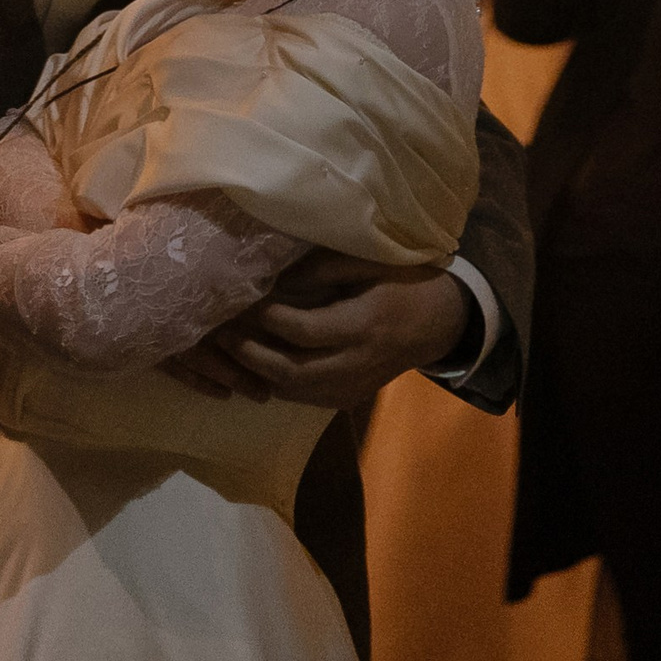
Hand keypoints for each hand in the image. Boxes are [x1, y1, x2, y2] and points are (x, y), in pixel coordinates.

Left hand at [163, 255, 469, 407]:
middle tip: (217, 330)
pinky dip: (275, 382)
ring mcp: (354, 387)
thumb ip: (321, 270)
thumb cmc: (405, 281)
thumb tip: (272, 276)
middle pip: (292, 371)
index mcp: (365, 325)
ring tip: (224, 348)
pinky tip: (251, 363)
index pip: (303, 330)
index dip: (266, 317)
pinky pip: (304, 397)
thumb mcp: (369, 263)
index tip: (238, 296)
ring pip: (294, 391)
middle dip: (249, 353)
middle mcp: (358, 364)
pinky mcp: (350, 397)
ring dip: (256, 372)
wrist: (443, 323)